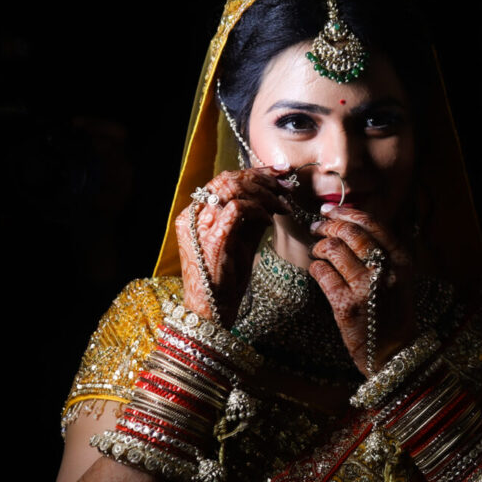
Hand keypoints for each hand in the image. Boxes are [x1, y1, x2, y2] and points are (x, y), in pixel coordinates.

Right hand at [175, 167, 298, 326]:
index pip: (225, 179)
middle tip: (287, 187)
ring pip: (231, 187)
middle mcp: (194, 215)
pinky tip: (270, 220)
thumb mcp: (243, 241)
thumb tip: (274, 198)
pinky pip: (236, 209)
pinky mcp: (212, 239)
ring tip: (283, 204)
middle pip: (228, 178)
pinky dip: (258, 209)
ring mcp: (200, 226)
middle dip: (263, 178)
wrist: (213, 309)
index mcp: (197, 213)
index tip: (280, 173)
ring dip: (264, 192)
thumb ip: (253, 219)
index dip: (255, 172)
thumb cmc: (227, 278)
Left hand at [309, 205, 420, 374]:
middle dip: (328, 226)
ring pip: (333, 250)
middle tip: (317, 228)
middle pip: (350, 233)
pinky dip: (315, 268)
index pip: (372, 225)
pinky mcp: (346, 306)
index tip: (330, 211)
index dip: (346, 213)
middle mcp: (386, 271)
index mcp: (402, 261)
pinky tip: (317, 271)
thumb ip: (382, 254)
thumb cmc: (392, 314)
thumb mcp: (399, 279)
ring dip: (319, 247)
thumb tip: (350, 225)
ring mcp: (366, 288)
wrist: (393, 353)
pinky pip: (322, 273)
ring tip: (318, 252)